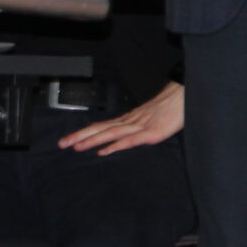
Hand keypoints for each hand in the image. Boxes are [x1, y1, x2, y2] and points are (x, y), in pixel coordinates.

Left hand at [59, 82, 183, 154]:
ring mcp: (140, 127)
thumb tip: (125, 138)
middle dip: (81, 136)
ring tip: (76, 146)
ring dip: (92, 140)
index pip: (103, 126)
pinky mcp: (151, 133)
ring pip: (111, 133)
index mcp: (130, 119)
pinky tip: (103, 151)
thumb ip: (138, 129)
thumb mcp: (152, 119)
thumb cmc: (170, 108)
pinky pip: (130, 140)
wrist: (184, 96)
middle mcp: (131, 122)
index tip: (70, 139)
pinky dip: (115, 145)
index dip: (86, 133)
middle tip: (62, 143)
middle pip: (101, 128)